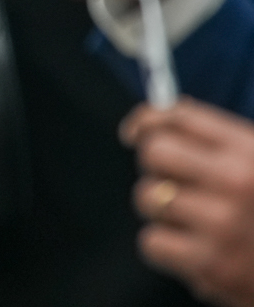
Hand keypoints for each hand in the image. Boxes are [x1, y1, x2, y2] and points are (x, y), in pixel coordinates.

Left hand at [122, 98, 253, 305]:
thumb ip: (222, 143)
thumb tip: (159, 119)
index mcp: (251, 151)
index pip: (180, 116)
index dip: (149, 120)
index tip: (137, 130)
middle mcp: (236, 181)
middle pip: (155, 152)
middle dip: (156, 166)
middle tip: (172, 180)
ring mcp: (221, 224)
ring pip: (149, 197)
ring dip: (163, 209)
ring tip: (195, 219)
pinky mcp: (209, 265)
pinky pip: (152, 241)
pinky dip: (166, 247)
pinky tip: (194, 247)